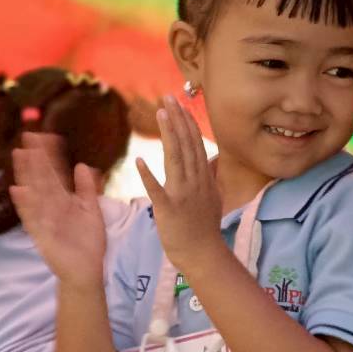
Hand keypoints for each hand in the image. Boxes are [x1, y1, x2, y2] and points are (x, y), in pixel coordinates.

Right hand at [11, 133, 106, 288]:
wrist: (87, 270)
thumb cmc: (89, 243)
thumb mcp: (92, 211)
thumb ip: (87, 189)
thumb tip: (82, 165)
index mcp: (64, 200)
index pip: (56, 173)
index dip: (51, 155)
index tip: (46, 136)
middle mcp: (52, 206)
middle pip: (42, 178)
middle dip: (36, 158)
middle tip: (28, 136)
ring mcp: (45, 219)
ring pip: (35, 192)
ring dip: (27, 174)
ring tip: (20, 155)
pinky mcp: (42, 234)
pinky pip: (32, 217)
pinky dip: (25, 205)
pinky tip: (18, 190)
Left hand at [137, 95, 226, 275]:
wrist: (203, 254)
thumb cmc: (204, 227)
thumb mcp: (212, 196)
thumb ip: (209, 175)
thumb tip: (212, 160)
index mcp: (203, 177)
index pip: (195, 143)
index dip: (186, 121)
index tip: (178, 103)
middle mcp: (195, 181)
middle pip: (186, 145)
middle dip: (177, 119)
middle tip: (168, 97)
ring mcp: (183, 194)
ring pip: (175, 159)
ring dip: (168, 135)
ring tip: (161, 114)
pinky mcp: (169, 209)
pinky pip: (157, 191)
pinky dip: (149, 176)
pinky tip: (139, 161)